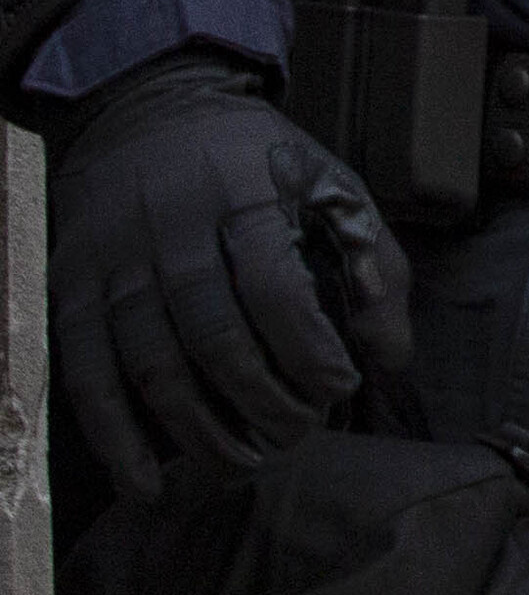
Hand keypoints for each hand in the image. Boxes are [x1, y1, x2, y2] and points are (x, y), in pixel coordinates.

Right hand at [50, 57, 410, 492]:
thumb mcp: (330, 186)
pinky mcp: (71, 296)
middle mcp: (169, 234)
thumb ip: (373, 265)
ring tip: (245, 465)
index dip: (309, 351)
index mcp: (243, 198)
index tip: (340, 388)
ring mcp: (114, 268)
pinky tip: (149, 483)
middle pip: (215, 340)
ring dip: (200, 432)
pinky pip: (88, 381)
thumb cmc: (257, 161)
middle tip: (298, 436)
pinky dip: (116, 441)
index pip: (275, 290)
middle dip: (262, 403)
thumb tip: (392, 357)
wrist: (149, 110)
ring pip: (153, 369)